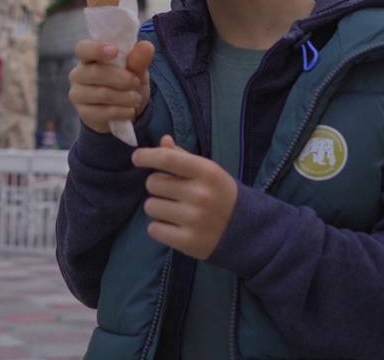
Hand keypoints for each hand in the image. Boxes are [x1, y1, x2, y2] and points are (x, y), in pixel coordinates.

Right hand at [67, 39, 153, 134]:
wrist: (126, 111)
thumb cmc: (126, 83)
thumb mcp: (137, 70)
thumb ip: (139, 59)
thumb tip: (147, 46)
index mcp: (89, 57)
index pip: (83, 48)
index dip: (96, 49)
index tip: (114, 51)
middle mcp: (78, 74)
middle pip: (95, 73)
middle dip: (121, 78)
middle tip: (136, 82)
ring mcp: (78, 94)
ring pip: (101, 94)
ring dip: (125, 97)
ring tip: (136, 98)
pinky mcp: (83, 113)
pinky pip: (104, 112)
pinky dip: (122, 111)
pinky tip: (129, 110)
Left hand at [132, 135, 237, 259]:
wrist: (247, 230)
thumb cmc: (221, 195)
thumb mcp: (208, 172)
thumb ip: (183, 157)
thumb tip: (162, 141)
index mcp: (207, 172)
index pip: (167, 159)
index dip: (147, 156)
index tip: (136, 157)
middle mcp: (200, 195)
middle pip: (153, 183)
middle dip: (158, 186)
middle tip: (172, 193)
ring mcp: (194, 220)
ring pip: (150, 207)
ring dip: (157, 207)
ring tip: (175, 211)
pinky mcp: (187, 242)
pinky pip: (153, 229)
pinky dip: (159, 228)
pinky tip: (174, 226)